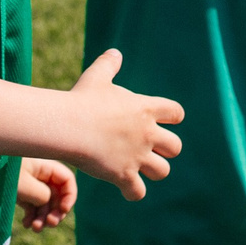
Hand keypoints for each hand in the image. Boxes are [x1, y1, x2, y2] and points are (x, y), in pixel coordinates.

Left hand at [15, 157, 77, 229]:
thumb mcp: (24, 184)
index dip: (70, 196)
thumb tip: (47, 202)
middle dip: (55, 212)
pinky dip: (32, 218)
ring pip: (46, 205)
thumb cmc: (1, 173)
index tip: (64, 210)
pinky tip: (26, 224)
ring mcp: (31, 185)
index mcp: (44, 166)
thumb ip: (42, 194)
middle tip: (50, 223)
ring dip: (43, 219)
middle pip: (58, 196)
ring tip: (35, 228)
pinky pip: (33, 207)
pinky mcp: (22, 193)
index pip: (67, 180)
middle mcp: (40, 175)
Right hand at [64, 49, 182, 199]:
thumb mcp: (96, 77)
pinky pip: (138, 192)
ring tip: (138, 168)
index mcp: (146, 109)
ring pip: (163, 171)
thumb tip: (114, 52)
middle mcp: (148, 134)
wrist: (69, 126)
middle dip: (165, 149)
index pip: (176, 113)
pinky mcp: (123, 175)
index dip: (172, 117)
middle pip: (175, 147)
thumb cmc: (81, 100)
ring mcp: (137, 156)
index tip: (160, 120)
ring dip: (153, 171)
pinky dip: (133, 192)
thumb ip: (108, 64)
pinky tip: (123, 186)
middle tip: (148, 148)